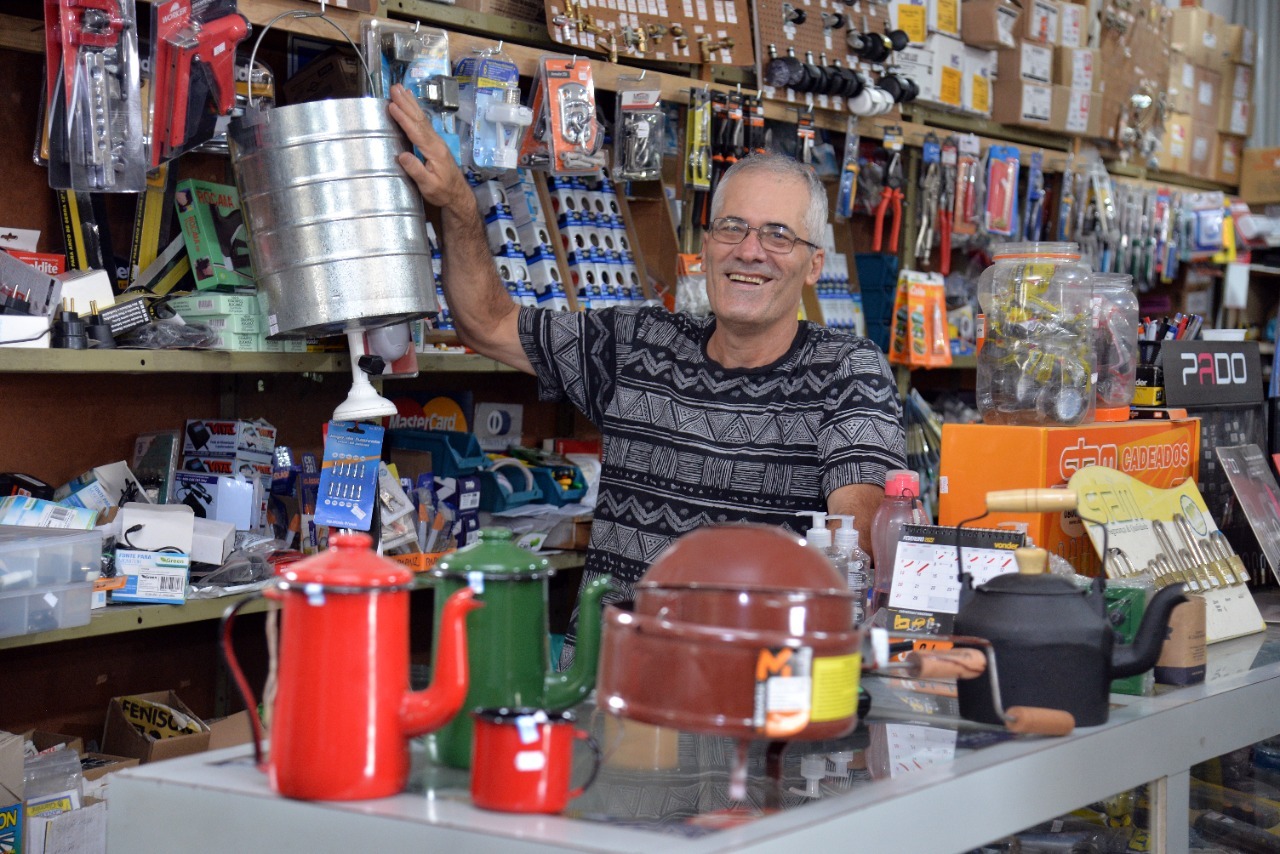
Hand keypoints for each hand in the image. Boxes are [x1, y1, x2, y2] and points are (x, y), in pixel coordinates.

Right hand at [387, 84, 471, 211]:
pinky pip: (424, 123)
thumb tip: (402, 156)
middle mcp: (436, 142)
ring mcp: (436, 141)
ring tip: (400, 89)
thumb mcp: (429, 186)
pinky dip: (416, 111)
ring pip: (422, 118)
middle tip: (394, 88)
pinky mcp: (435, 143)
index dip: (403, 118)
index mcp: (434, 151)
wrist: (458, 195)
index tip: (392, 106)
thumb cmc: (443, 192)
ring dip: (410, 103)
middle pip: (419, 119)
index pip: (416, 131)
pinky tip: (412, 104)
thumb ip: (416, 170)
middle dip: (406, 103)